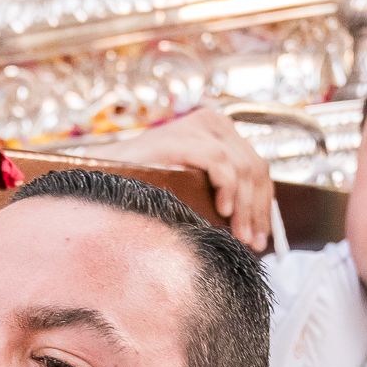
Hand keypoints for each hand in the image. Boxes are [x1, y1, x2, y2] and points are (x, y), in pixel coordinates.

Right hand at [91, 108, 273, 249]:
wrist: (102, 184)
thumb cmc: (147, 193)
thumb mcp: (195, 191)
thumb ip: (225, 196)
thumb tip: (260, 228)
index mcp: (218, 132)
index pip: (257, 168)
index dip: (264, 206)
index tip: (262, 239)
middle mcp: (210, 122)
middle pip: (254, 168)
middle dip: (257, 211)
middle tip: (253, 244)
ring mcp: (194, 127)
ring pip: (242, 167)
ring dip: (245, 207)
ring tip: (239, 235)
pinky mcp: (177, 138)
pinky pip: (218, 162)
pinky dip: (227, 187)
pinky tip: (224, 211)